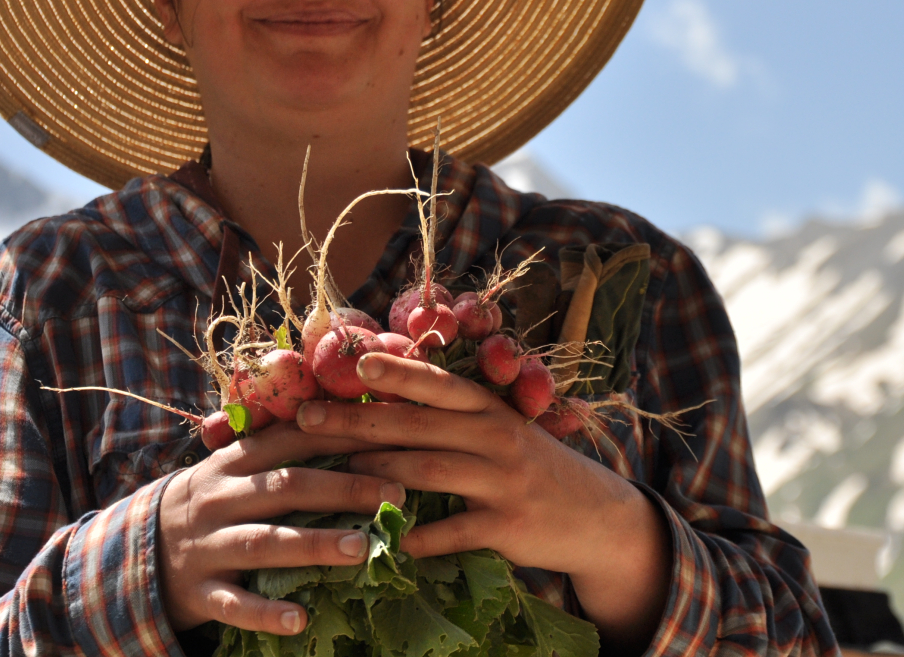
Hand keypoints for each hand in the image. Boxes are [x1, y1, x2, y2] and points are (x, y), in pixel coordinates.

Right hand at [158, 422, 402, 635]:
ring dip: (314, 544)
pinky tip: (300, 619)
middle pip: (286, 487)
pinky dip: (266, 613)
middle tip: (395, 493)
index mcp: (233, 463)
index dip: (340, 437)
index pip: (291, 440)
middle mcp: (219, 499)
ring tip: (361, 548)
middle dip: (343, 487)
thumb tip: (350, 428)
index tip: (389, 437)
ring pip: (264, 542)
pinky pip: (235, 604)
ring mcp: (207, 546)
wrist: (133, 552)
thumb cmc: (210, 505)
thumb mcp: (233, 471)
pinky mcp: (199, 592)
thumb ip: (279, 451)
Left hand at [297, 353, 670, 651]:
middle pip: (416, 426)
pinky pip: (450, 531)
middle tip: (308, 419)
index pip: (438, 384)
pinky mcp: (507, 527)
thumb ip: (453, 418)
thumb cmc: (531, 467)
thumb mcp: (502, 431)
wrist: (595, 516)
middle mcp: (496, 437)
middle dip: (357, 422)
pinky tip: (382, 538)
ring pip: (426, 471)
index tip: (356, 365)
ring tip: (332, 475)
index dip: (397, 372)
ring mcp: (502, 482)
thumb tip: (380, 404)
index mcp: (490, 408)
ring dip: (374, 474)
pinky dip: (415, 536)